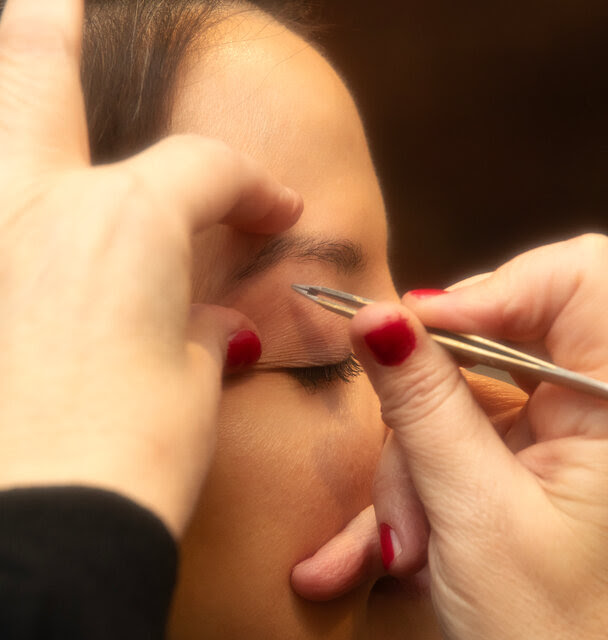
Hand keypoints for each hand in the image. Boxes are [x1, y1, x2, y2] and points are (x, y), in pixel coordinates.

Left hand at [0, 0, 300, 536]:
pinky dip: (9, 240)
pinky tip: (28, 265)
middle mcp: (33, 207)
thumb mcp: (191, 379)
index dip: (255, 188)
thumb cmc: (131, 461)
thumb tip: (207, 313)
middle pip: (42, 77)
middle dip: (59, 31)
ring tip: (47, 158)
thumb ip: (197, 324)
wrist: (35, 541)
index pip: (209, 168)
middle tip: (63, 0)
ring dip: (27, 154)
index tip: (278, 215)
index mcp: (126, 220)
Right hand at [294, 234, 607, 638]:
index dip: (492, 289)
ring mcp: (550, 436)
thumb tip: (375, 320)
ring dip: (409, 468)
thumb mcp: (475, 517)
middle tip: (403, 451)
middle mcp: (592, 409)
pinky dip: (410, 488)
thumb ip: (424, 408)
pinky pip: (447, 441)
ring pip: (454, 398)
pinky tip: (381, 550)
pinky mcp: (514, 460)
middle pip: (493, 338)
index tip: (411, 325)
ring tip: (401, 546)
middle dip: (427, 401)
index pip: (576, 279)